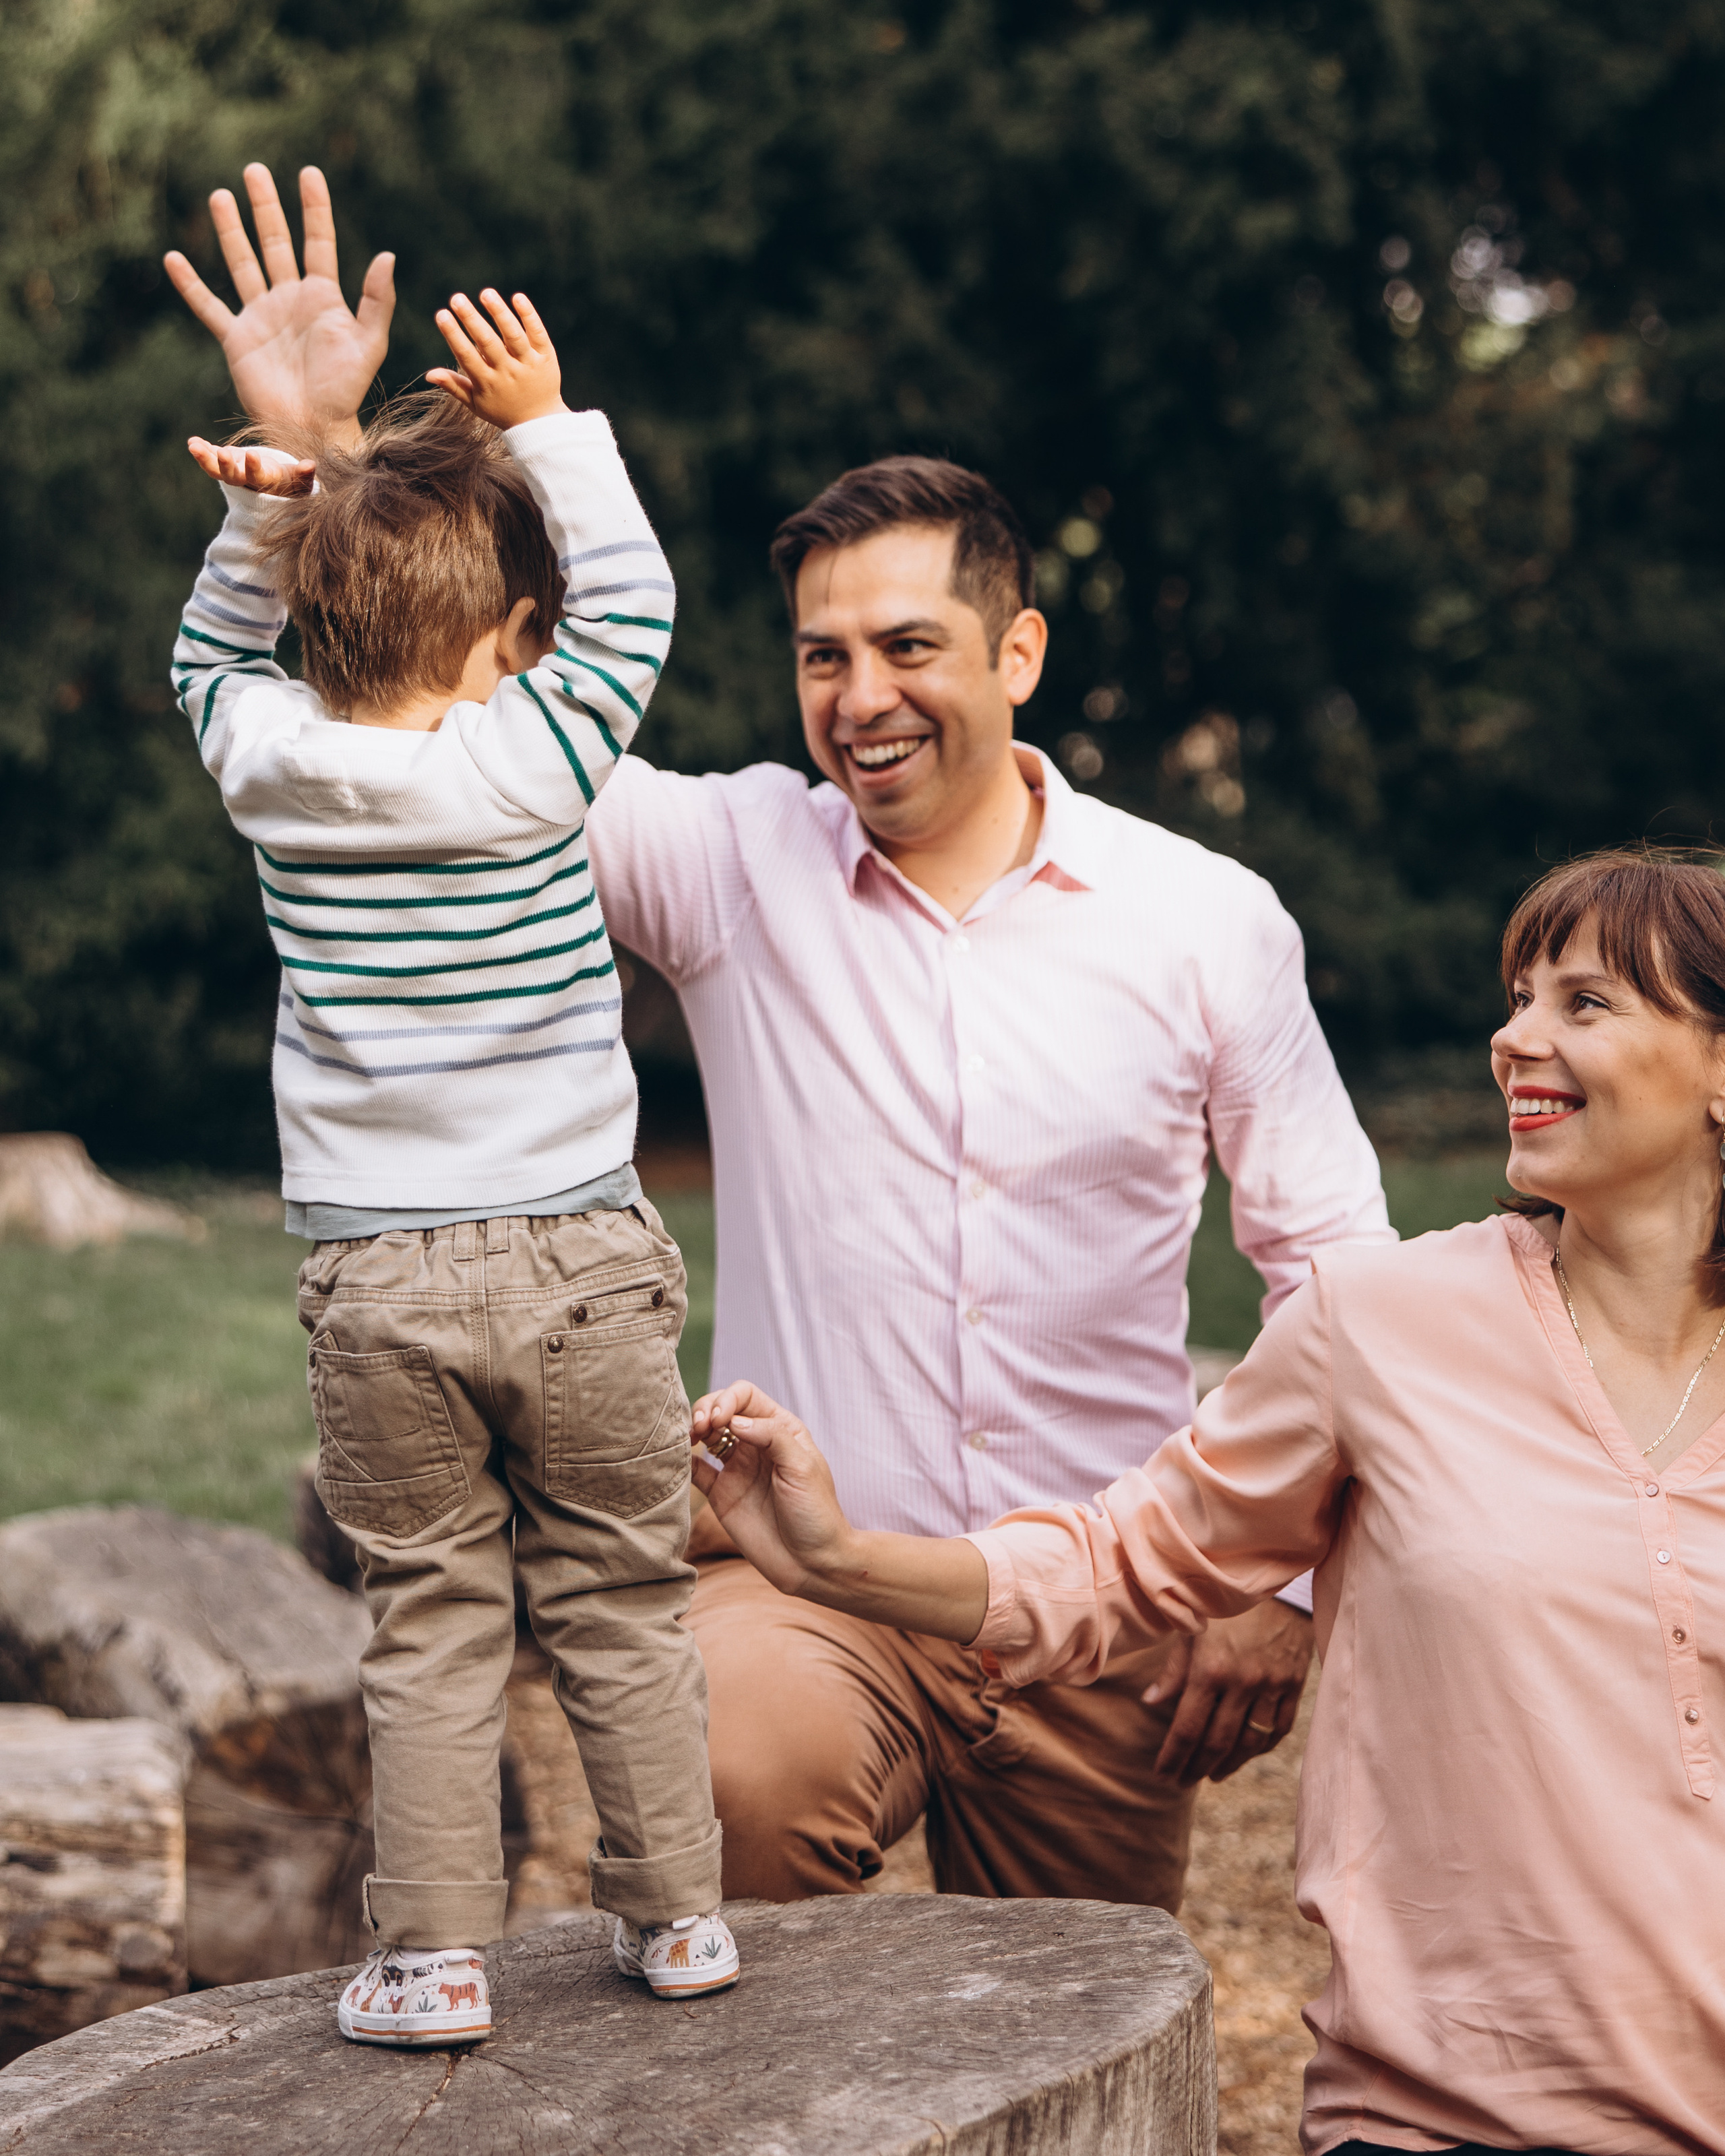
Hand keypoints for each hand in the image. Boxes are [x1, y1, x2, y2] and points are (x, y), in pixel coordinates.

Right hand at [164, 164, 394, 440]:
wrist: (313, 426)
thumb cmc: (345, 390)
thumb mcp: (369, 344)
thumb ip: (377, 301)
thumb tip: (387, 255)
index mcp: (322, 297)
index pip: (318, 241)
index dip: (314, 208)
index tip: (309, 172)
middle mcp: (289, 300)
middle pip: (275, 242)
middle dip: (265, 207)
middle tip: (254, 169)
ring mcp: (261, 317)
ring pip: (242, 263)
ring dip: (231, 230)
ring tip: (221, 195)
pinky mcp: (237, 339)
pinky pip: (209, 307)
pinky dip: (190, 285)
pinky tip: (174, 259)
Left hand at [186, 437, 315, 495]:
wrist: (274, 485)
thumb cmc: (290, 481)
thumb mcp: (299, 479)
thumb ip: (304, 474)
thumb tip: (311, 464)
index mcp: (264, 482)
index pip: (257, 477)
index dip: (254, 468)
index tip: (253, 455)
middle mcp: (245, 480)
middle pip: (232, 477)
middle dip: (226, 466)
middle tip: (222, 454)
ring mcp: (232, 472)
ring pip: (215, 470)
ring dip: (204, 458)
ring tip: (193, 445)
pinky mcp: (225, 464)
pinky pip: (209, 460)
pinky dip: (201, 451)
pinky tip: (192, 441)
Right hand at [428, 289, 565, 428]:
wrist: (540, 423)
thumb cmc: (503, 411)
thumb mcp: (476, 404)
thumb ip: (454, 386)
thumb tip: (429, 374)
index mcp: (487, 383)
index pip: (467, 356)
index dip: (453, 335)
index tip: (441, 314)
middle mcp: (508, 372)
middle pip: (488, 343)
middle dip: (471, 319)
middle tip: (456, 298)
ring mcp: (529, 364)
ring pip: (513, 336)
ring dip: (499, 313)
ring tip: (485, 293)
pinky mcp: (546, 357)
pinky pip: (538, 334)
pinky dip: (529, 316)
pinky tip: (517, 298)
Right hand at [690, 1382, 852, 1595]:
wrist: (812, 1564)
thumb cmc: (816, 1513)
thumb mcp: (803, 1467)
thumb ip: (771, 1436)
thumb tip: (735, 1421)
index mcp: (780, 1429)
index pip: (746, 1397)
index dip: (727, 1399)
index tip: (718, 1418)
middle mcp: (755, 1444)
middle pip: (721, 1410)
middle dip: (705, 1410)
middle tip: (698, 1427)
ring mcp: (736, 1468)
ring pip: (705, 1435)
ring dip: (691, 1430)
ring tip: (686, 1438)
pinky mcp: (721, 1494)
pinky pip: (696, 1470)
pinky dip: (683, 1461)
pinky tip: (677, 1458)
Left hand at [1142, 1599, 1312, 1785]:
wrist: (1278, 1585)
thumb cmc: (1226, 1606)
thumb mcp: (1192, 1630)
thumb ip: (1174, 1670)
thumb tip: (1152, 1702)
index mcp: (1210, 1669)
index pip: (1187, 1728)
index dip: (1173, 1758)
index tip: (1162, 1776)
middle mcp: (1241, 1683)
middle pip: (1217, 1743)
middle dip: (1196, 1768)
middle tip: (1183, 1783)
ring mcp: (1270, 1686)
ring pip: (1249, 1743)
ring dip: (1228, 1764)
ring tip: (1212, 1774)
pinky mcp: (1294, 1685)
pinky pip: (1279, 1729)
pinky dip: (1261, 1747)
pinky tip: (1246, 1753)